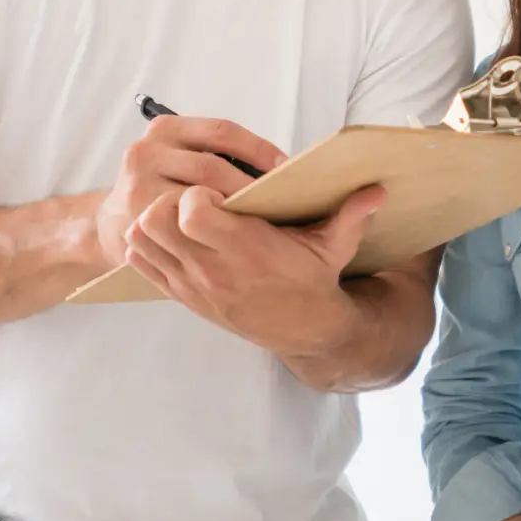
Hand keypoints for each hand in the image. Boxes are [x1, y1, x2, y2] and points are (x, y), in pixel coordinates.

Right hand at [91, 116, 286, 270]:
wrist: (112, 224)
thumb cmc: (164, 187)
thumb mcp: (182, 156)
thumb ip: (218, 154)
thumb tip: (281, 165)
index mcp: (166, 129)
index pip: (222, 132)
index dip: (259, 150)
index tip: (286, 170)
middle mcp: (147, 153)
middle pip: (211, 168)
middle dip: (250, 187)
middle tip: (281, 203)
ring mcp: (138, 190)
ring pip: (198, 202)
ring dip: (235, 213)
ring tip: (263, 223)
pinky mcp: (136, 224)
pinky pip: (183, 231)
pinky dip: (213, 236)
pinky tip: (234, 244)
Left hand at [124, 183, 385, 356]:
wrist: (302, 330)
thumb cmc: (314, 279)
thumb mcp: (335, 247)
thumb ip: (352, 216)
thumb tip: (378, 189)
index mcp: (248, 252)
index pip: (192, 212)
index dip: (198, 193)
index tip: (216, 192)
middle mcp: (213, 270)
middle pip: (157, 221)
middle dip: (170, 199)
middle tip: (192, 198)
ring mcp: (193, 286)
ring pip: (143, 239)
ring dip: (154, 219)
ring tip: (180, 215)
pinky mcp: (182, 296)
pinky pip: (142, 263)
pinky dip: (148, 243)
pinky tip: (173, 236)